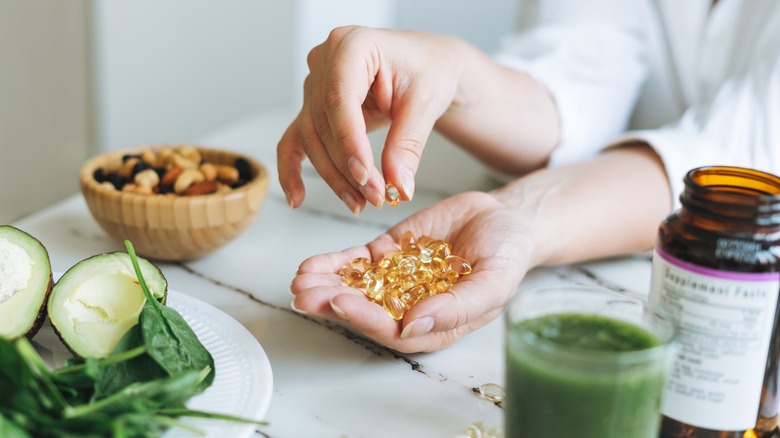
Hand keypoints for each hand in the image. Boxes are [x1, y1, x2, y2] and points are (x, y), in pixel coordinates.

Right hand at [277, 26, 466, 214]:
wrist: (428, 66)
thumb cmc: (429, 70)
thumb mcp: (426, 104)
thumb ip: (407, 145)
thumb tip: (398, 187)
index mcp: (352, 44)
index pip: (340, 99)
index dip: (349, 143)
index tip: (366, 177)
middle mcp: (325, 60)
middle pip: (324, 124)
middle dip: (348, 167)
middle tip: (376, 197)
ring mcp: (315, 83)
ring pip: (312, 138)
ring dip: (334, 176)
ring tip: (360, 203)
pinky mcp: (314, 107)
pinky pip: (295, 139)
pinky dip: (292, 169)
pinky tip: (298, 198)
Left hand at [289, 191, 531, 352]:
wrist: (505, 219)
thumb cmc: (508, 256)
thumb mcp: (493, 282)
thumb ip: (456, 307)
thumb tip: (413, 327)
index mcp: (434, 324)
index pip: (393, 331)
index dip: (365, 319)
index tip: (341, 304)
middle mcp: (410, 307)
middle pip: (365, 311)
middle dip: (332, 303)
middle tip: (305, 295)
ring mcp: (396, 279)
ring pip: (355, 287)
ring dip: (325, 285)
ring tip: (300, 280)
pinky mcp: (389, 254)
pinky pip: (357, 261)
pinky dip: (333, 263)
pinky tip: (311, 265)